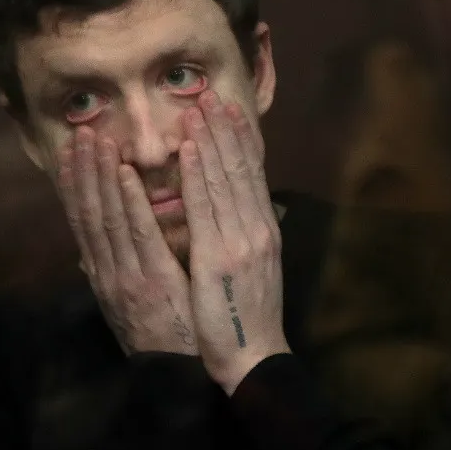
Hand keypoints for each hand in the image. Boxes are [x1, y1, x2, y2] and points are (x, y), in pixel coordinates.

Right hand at [58, 127, 196, 355]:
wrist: (175, 377)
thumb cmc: (157, 338)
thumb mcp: (123, 308)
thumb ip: (110, 275)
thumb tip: (91, 254)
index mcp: (102, 276)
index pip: (81, 223)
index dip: (72, 187)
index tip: (66, 156)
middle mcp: (107, 272)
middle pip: (89, 213)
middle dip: (83, 172)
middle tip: (81, 134)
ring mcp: (128, 275)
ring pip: (108, 218)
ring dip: (101, 176)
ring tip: (97, 141)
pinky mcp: (154, 280)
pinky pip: (140, 236)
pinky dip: (130, 203)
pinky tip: (126, 176)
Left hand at [180, 91, 289, 393]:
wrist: (252, 355)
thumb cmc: (245, 314)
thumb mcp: (251, 267)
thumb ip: (240, 234)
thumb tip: (231, 206)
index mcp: (262, 230)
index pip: (251, 175)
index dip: (239, 140)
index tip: (228, 110)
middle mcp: (256, 228)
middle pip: (240, 169)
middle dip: (224, 130)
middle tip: (210, 95)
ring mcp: (241, 240)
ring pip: (223, 179)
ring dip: (209, 140)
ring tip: (196, 108)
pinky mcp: (221, 256)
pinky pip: (206, 208)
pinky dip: (197, 175)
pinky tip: (187, 150)